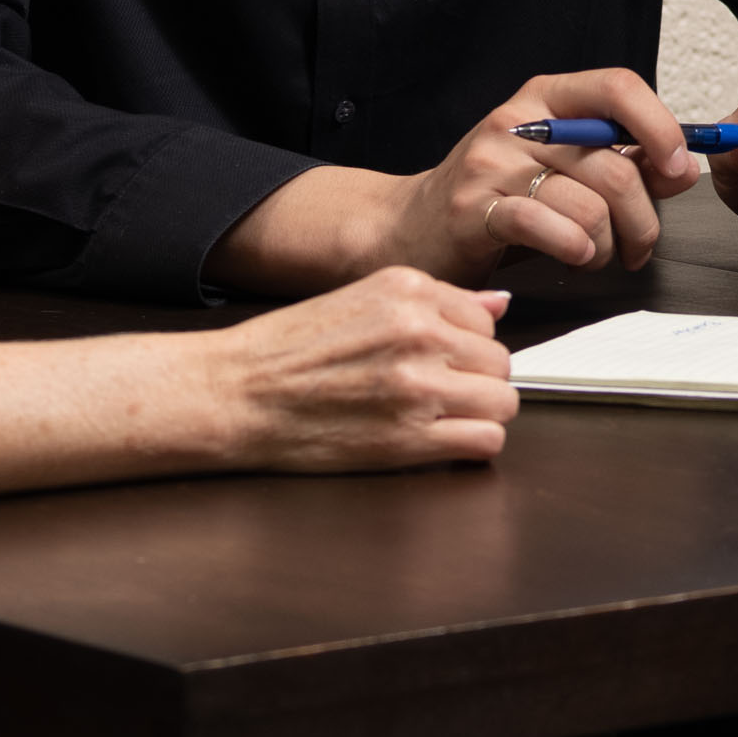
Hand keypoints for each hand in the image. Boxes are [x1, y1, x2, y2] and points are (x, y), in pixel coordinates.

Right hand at [188, 266, 521, 474]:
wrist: (234, 393)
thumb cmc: (284, 350)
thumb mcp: (360, 299)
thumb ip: (435, 301)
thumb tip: (498, 303)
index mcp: (408, 290)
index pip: (487, 319)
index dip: (469, 345)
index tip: (446, 360)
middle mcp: (419, 332)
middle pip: (500, 362)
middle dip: (479, 380)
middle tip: (443, 394)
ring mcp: (418, 386)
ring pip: (503, 402)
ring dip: (481, 414)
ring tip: (443, 418)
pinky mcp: (410, 438)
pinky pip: (486, 441)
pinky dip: (473, 445)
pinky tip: (441, 441)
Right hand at [404, 66, 702, 278]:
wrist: (412, 226)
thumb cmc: (496, 197)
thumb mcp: (562, 168)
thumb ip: (624, 163)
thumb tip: (682, 167)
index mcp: (544, 99)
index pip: (618, 88)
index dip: (662, 128)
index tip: (677, 168)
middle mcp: (517, 123)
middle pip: (614, 166)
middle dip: (643, 219)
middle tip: (639, 245)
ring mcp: (490, 165)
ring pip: (590, 207)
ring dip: (608, 245)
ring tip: (594, 254)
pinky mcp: (474, 210)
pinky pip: (549, 229)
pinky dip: (576, 250)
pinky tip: (574, 256)